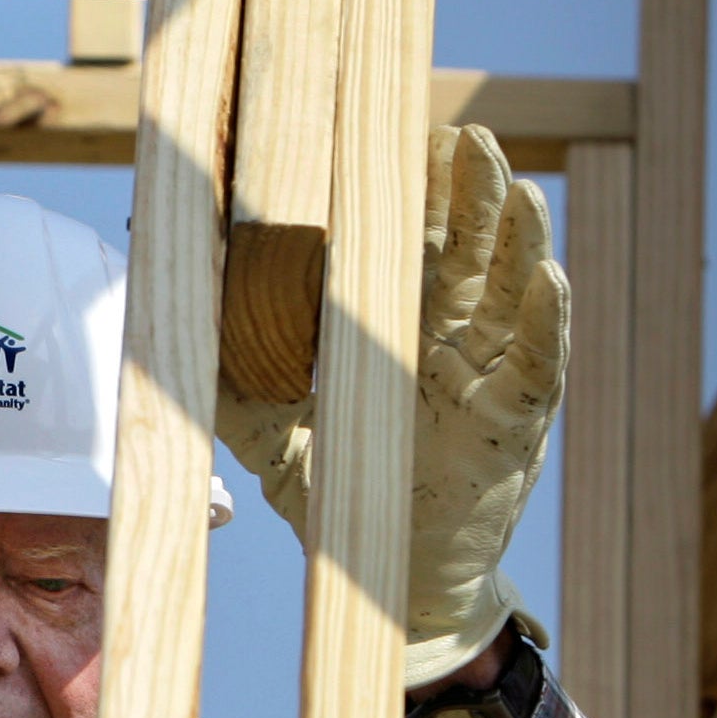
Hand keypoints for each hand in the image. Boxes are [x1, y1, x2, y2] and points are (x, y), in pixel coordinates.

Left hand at [215, 123, 567, 689]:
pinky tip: (552, 279)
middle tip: (465, 138)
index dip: (410, 197)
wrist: (388, 579)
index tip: (401, 138)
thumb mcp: (270, 437)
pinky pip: (537, 365)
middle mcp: (450, 341)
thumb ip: (229, 386)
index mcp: (395, 328)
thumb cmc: (339, 496)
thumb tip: (164, 336)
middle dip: (471, 196)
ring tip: (518, 189)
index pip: (406, 247)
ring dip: (517, 241)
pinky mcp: (516, 423)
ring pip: (512, 294)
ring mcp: (488, 377)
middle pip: (467, 253)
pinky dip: (547, 323)